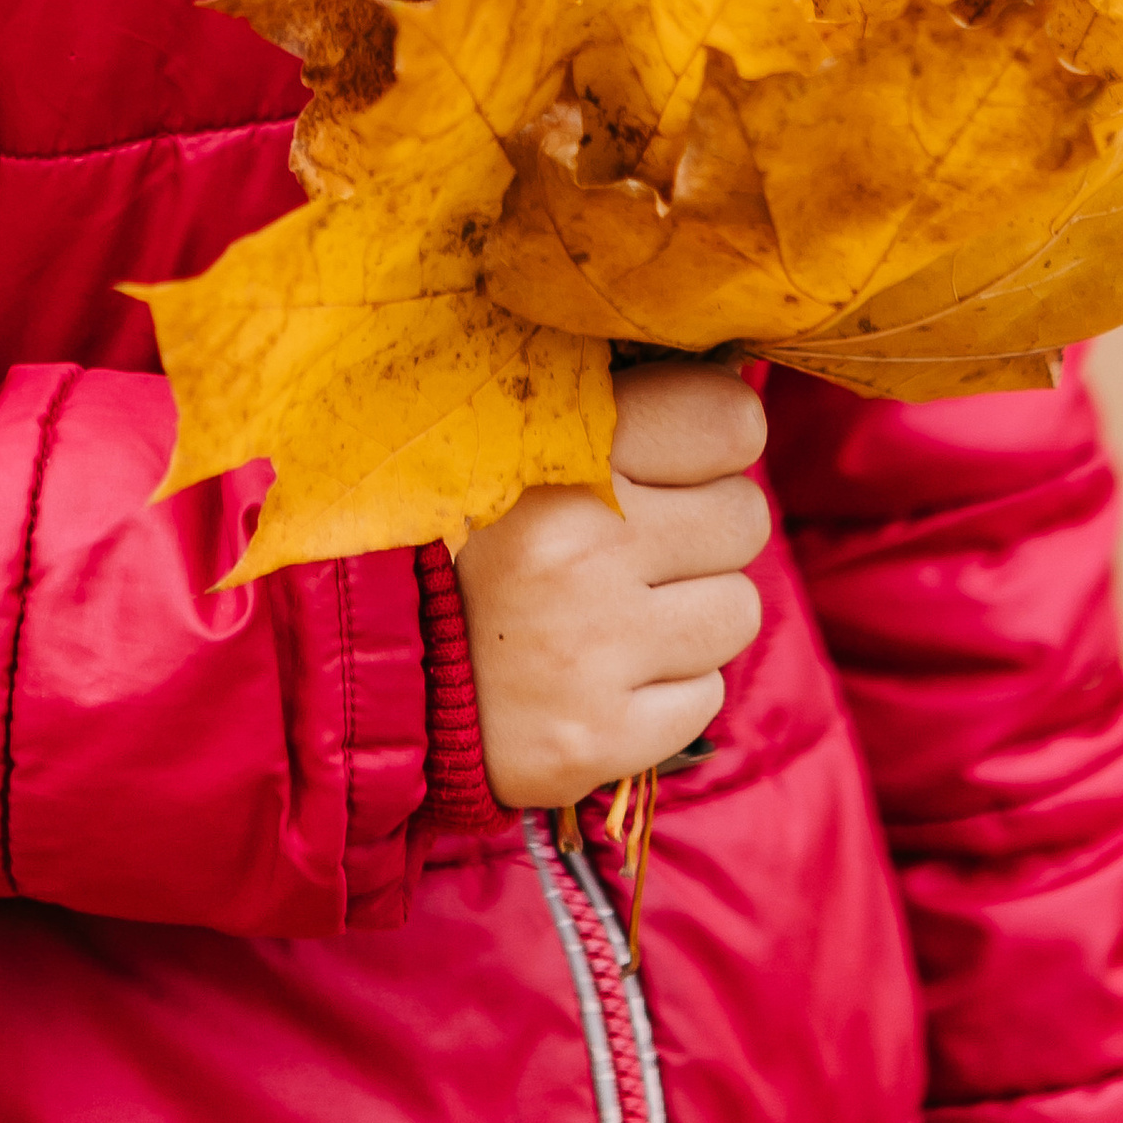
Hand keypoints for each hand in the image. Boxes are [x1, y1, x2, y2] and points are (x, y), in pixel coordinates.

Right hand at [452, 362, 770, 808]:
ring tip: (615, 611)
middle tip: (636, 544)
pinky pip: (705, 697)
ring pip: (738, 610)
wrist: (377, 664)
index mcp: (561, 448)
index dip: (714, 439)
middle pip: (745, 516)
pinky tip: (601, 674)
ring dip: (692, 613)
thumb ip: (618, 401)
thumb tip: (737, 385)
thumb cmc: (469, 529)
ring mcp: (589, 649)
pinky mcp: (597, 738)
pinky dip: (666, 690)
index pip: (730, 419)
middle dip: (704, 531)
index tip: (677, 457)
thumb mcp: (517, 435)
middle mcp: (579, 545)